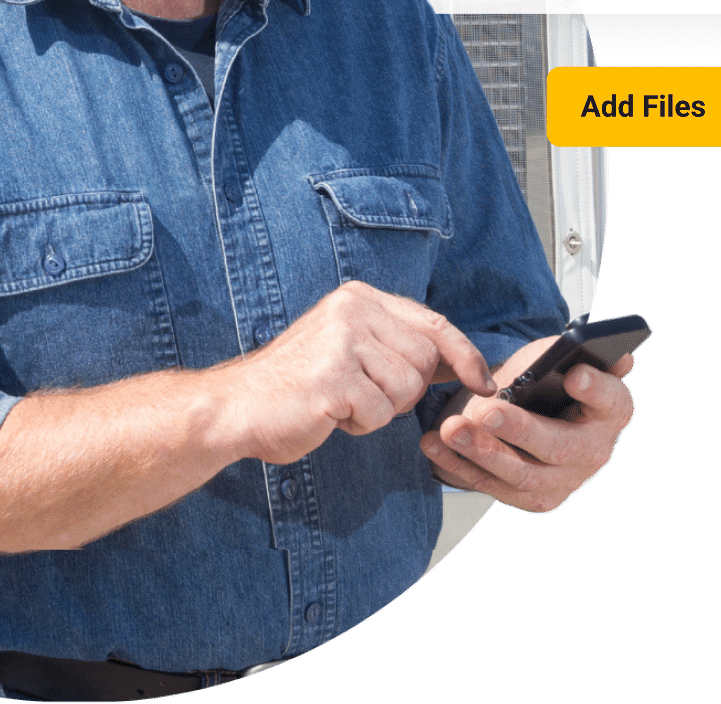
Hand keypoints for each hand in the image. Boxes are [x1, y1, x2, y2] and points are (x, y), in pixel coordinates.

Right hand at [214, 281, 495, 467]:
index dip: (466, 356)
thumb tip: (462, 361)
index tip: (484, 385)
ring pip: (405, 389)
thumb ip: (398, 346)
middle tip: (364, 394)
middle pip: (424, 360)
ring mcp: (341, 342)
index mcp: (358, 297)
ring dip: (380, 409)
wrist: (237, 407)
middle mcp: (351, 310)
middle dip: (405, 391)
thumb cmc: (297, 385)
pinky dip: (360, 424)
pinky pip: (378, 413)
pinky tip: (330, 414)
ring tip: (342, 402)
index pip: (433, 323)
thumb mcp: (351, 348)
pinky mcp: (332, 378)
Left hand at [419, 336, 634, 512]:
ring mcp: (566, 480)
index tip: (574, 374)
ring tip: (450, 429)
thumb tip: (573, 354)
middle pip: (560, 445)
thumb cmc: (547, 381)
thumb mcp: (553, 358)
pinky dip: (460, 466)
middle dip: (521, 429)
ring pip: (524, 474)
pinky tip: (434, 445)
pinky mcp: (536, 497)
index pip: (612, 400)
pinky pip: (494, 486)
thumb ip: (561, 355)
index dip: (595, 389)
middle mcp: (596, 451)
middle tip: (488, 412)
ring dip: (482, 452)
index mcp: (611, 410)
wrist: (532, 412)